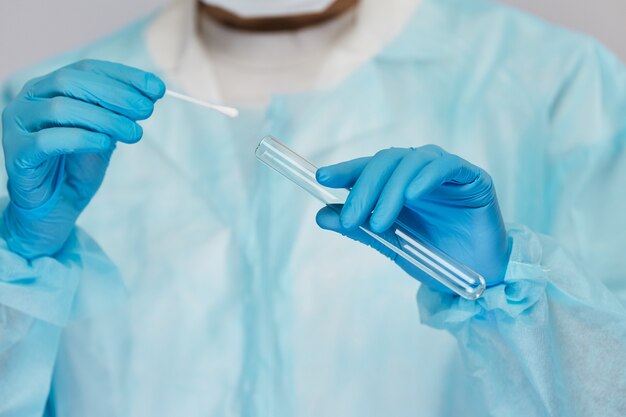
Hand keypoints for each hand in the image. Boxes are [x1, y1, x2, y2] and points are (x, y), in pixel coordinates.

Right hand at [1, 59, 164, 258]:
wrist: (54, 208)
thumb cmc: (76, 167)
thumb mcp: (104, 135)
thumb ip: (118, 115)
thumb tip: (150, 94)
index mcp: (50, 87)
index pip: (87, 69)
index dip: (124, 76)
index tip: (157, 88)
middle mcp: (29, 99)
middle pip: (71, 82)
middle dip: (116, 94)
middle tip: (146, 110)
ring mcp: (18, 125)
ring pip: (61, 108)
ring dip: (105, 118)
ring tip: (134, 133)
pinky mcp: (17, 153)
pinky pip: (48, 140)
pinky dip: (82, 139)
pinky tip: (106, 144)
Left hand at [315, 145, 509, 290]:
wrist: (477, 274)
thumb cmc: (434, 255)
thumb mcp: (390, 244)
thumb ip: (360, 228)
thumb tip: (322, 216)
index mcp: (397, 183)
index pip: (368, 168)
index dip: (345, 170)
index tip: (322, 178)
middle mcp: (419, 171)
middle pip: (385, 162)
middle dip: (364, 189)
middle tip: (351, 218)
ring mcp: (445, 172)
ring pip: (412, 161)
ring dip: (391, 189)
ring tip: (380, 221)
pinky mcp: (472, 177)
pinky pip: (448, 166)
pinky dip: (427, 177)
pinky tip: (412, 195)